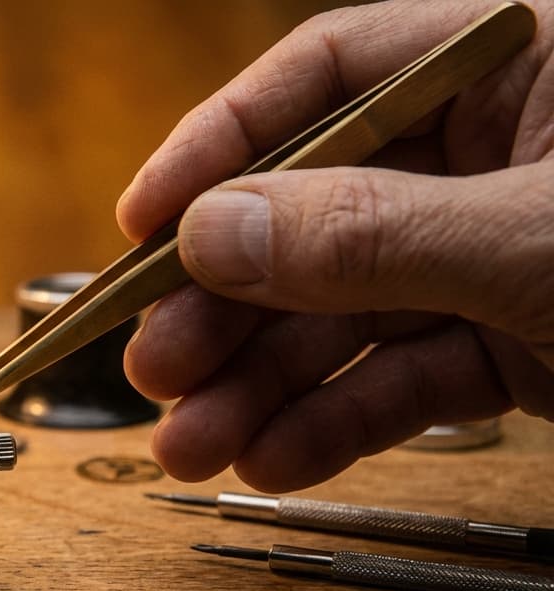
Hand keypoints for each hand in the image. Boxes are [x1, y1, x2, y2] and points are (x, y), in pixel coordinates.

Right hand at [118, 0, 553, 491]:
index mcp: (514, 67)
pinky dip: (338, 424)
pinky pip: (405, 381)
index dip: (222, 144)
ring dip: (261, 386)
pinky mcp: (517, 347)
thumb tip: (210, 233)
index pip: (330, 76)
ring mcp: (496, 257)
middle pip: (314, 216)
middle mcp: (491, 157)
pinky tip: (271, 458)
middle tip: (155, 367)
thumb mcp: (537, 237)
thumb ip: (372, 233)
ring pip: (347, 316)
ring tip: (190, 444)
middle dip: (226, 304)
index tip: (142, 221)